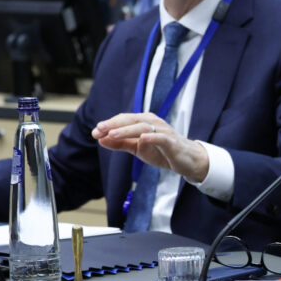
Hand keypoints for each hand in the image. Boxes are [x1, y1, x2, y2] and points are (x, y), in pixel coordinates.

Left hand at [92, 112, 208, 181]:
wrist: (186, 160)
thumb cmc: (162, 151)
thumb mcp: (137, 148)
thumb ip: (120, 143)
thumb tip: (100, 139)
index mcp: (143, 122)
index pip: (123, 120)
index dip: (109, 125)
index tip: (94, 132)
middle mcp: (153, 122)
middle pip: (131, 120)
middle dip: (114, 124)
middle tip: (99, 129)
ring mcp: (163, 131)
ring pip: (143, 127)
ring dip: (127, 130)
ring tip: (112, 134)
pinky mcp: (171, 141)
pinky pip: (161, 137)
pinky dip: (151, 137)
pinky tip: (141, 139)